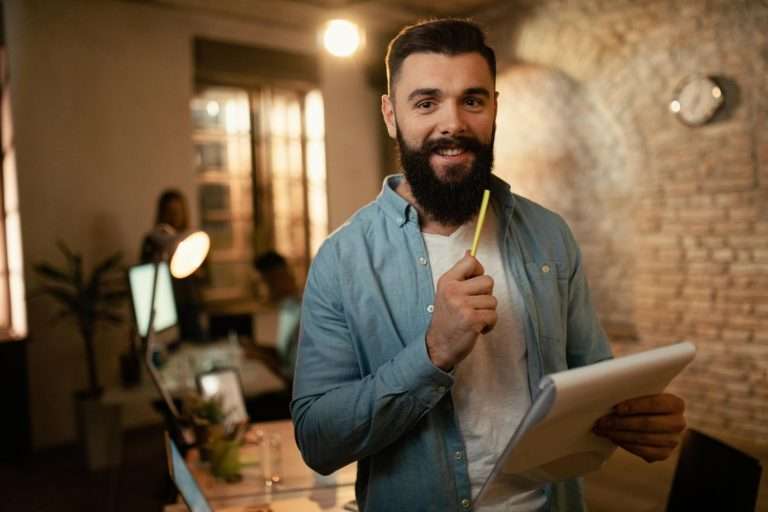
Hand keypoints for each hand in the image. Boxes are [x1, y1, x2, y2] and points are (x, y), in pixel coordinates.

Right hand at [426, 251, 496, 369]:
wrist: (438, 346)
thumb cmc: (447, 319)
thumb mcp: (447, 292)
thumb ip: (460, 274)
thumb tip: (471, 251)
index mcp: (447, 281)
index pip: (471, 261)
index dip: (479, 271)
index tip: (473, 284)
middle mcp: (453, 290)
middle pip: (488, 281)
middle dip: (486, 295)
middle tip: (473, 306)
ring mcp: (462, 305)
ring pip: (492, 300)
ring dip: (487, 312)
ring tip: (474, 318)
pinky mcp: (472, 319)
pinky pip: (493, 315)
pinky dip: (489, 324)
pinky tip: (477, 328)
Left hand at [593, 393, 685, 461]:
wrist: (650, 417)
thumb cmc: (642, 401)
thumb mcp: (642, 392)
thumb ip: (633, 390)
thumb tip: (611, 392)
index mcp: (676, 404)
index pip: (656, 403)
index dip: (635, 406)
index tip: (617, 408)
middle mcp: (679, 423)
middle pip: (647, 423)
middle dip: (621, 423)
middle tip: (602, 422)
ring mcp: (673, 441)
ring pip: (642, 438)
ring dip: (619, 434)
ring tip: (602, 429)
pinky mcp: (664, 454)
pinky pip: (643, 451)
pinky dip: (625, 444)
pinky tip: (613, 438)